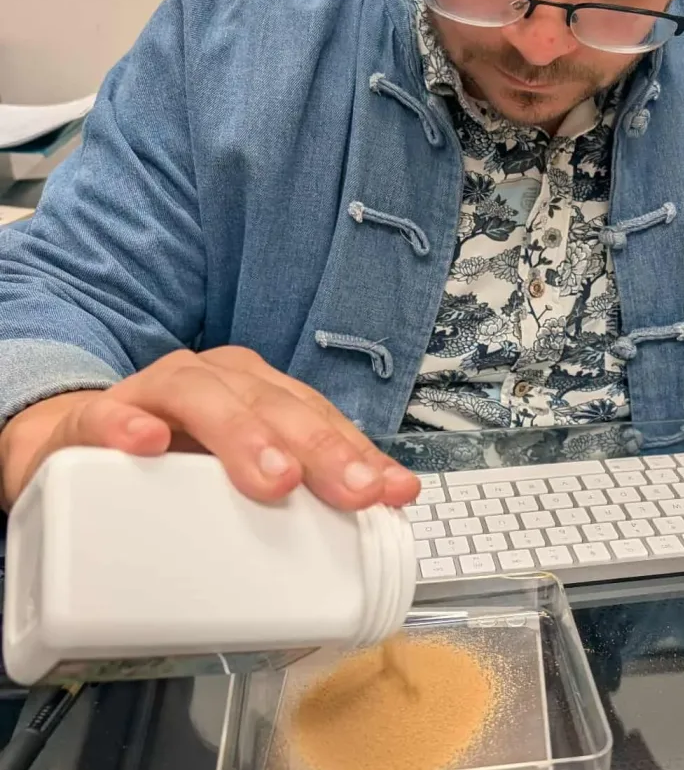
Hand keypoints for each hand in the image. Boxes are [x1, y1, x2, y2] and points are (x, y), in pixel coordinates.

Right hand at [0, 346, 418, 509]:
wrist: (79, 449)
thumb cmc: (179, 463)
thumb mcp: (246, 473)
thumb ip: (304, 489)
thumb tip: (378, 515)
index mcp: (259, 392)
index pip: (318, 417)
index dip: (358, 452)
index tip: (390, 492)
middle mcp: (217, 381)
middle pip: (273, 405)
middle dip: (318, 448)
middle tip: (350, 492)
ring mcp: (155, 394)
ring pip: (203, 398)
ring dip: (243, 435)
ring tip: (274, 479)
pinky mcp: (94, 418)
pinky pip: (107, 414)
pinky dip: (128, 426)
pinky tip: (147, 443)